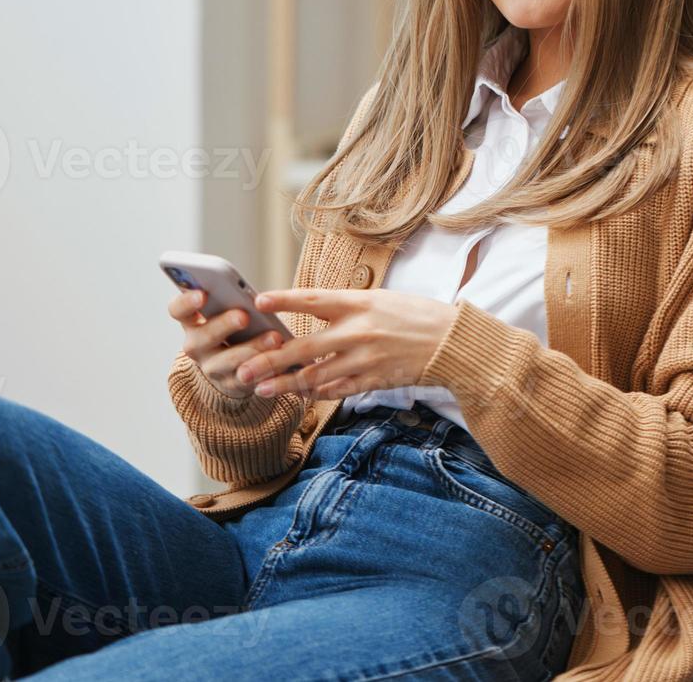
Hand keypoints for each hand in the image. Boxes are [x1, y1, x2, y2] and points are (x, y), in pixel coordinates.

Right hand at [168, 289, 285, 399]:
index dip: (187, 302)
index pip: (178, 310)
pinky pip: (247, 378)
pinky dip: (265, 369)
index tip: (203, 294)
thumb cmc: (233, 322)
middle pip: (202, 337)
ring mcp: (210, 367)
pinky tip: (281, 360)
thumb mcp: (226, 309)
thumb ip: (230, 298)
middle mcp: (195, 345)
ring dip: (252, 349)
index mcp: (191, 321)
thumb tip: (245, 291)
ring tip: (275, 338)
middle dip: (224, 325)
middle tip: (244, 316)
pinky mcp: (231, 383)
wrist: (235, 361)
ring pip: (227, 361)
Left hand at [241, 288, 457, 399]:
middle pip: (305, 347)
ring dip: (285, 384)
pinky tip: (297, 394)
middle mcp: (359, 331)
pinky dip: (315, 393)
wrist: (449, 342)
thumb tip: (308, 311)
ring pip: (315, 376)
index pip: (314, 299)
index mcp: (359, 303)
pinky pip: (337, 390)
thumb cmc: (412, 315)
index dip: (284, 300)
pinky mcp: (373, 380)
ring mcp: (365, 359)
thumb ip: (344, 307)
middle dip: (270, 361)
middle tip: (243, 369)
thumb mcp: (378, 299)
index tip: (258, 301)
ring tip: (261, 389)